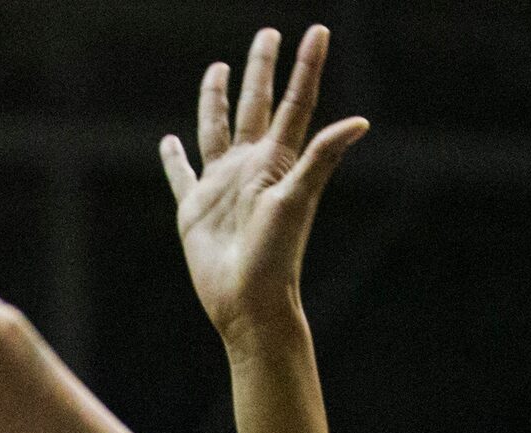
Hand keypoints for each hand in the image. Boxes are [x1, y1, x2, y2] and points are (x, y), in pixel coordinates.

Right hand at [161, 24, 368, 343]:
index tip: (318, 32)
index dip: (305, 67)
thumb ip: (322, 158)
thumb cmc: (277, 256)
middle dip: (262, 68)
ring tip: (220, 70)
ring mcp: (222, 186)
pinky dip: (174, 158)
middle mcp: (250, 166)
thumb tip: (362, 122)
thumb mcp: (298, 200)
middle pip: (256, 104)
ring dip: (219, 100)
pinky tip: (168, 141)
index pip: (294, 103)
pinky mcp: (195, 208)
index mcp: (276, 160)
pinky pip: (182, 174)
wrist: (249, 303)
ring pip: (217, 129)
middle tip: (268, 33)